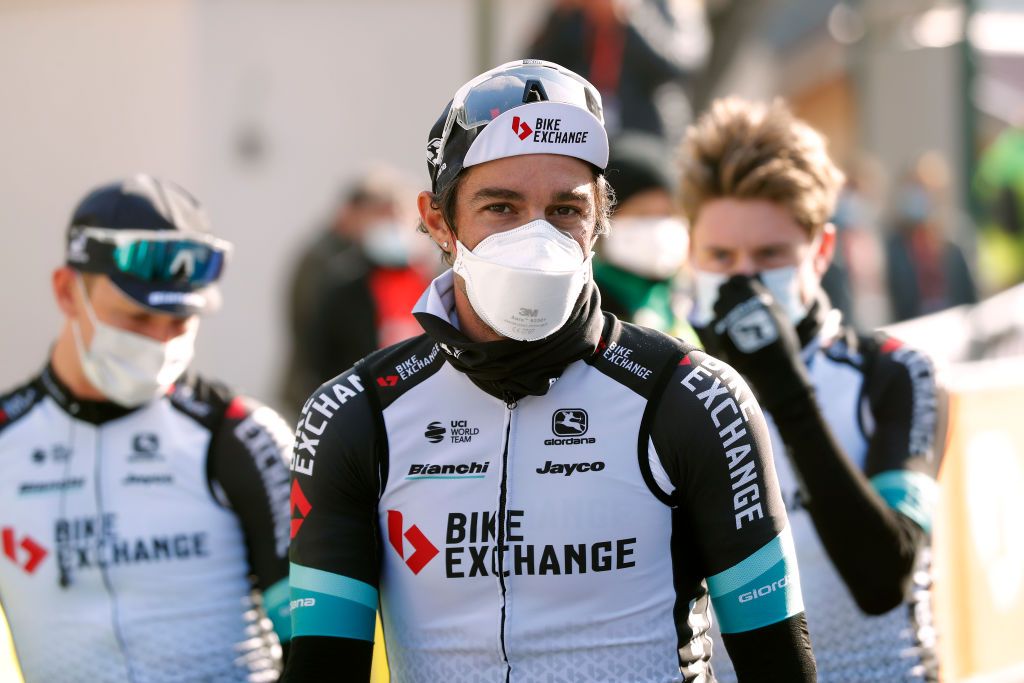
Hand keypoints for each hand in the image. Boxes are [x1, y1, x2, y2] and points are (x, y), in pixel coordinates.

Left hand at [702, 276, 811, 410]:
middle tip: (732, 302)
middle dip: (727, 294)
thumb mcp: (777, 314)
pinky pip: (712, 322)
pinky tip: (725, 331)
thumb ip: (763, 297)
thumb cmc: (782, 342)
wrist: (774, 369)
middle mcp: (737, 303)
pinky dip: (717, 324)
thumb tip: (753, 285)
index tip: (738, 288)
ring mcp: (726, 318)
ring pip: (716, 305)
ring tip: (729, 317)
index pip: (737, 280)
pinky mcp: (718, 334)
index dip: (737, 284)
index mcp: (753, 295)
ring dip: (721, 308)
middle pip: (723, 290)